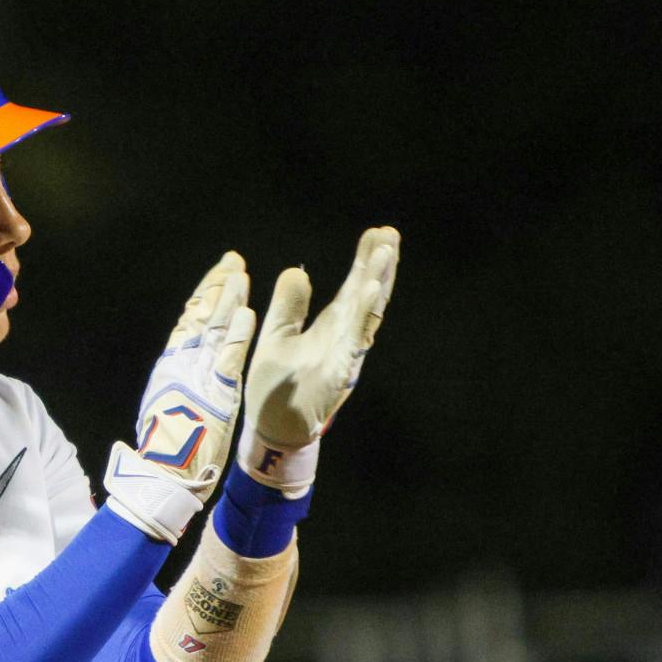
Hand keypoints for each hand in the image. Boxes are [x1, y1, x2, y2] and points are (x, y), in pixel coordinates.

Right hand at [102, 253, 255, 542]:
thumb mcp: (171, 403)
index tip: (220, 274)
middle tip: (232, 262)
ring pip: (213, 331)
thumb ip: (181, 379)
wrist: (164, 476)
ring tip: (241, 276)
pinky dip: (236, 337)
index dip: (205, 296)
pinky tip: (247, 316)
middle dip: (216, 287)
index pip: (189, 321)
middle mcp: (181, 365)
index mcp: (171, 366)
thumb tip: (186, 361)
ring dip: (227, 302)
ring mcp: (196, 377)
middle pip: (199, 317)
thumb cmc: (169, 447)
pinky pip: (227, 360)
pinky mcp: (213, 395)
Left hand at [234, 226, 397, 492]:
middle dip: (378, 265)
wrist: (272, 428)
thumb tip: (296, 271)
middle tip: (390, 233)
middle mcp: (343, 338)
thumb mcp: (276, 335)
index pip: (352, 289)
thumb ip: (287, 306)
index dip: (364, 262)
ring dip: (377, 282)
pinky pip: (353, 338)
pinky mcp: (337, 370)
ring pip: (366, 313)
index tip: (377, 233)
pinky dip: (363, 314)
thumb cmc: (275, 386)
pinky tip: (372, 289)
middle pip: (366, 295)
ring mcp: (343, 354)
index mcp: (330, 328)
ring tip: (386, 251)